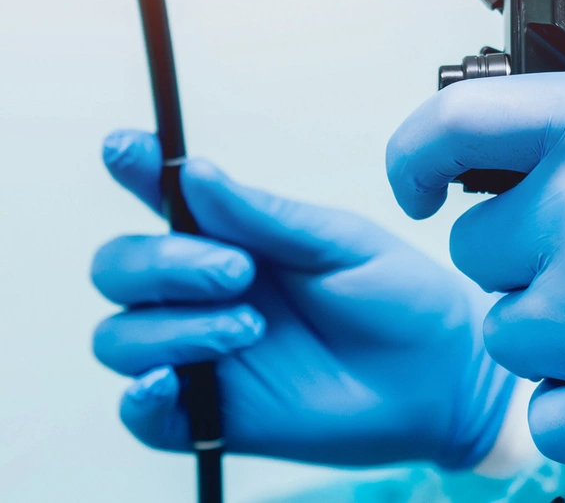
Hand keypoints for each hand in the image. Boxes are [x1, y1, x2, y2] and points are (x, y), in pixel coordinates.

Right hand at [90, 130, 515, 468]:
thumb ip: (264, 215)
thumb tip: (193, 174)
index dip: (132, 168)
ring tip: (251, 325)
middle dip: (163, 263)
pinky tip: (171, 382)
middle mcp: (201, 293)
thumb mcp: (340, 243)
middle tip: (240, 271)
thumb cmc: (400, 300)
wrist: (445, 376)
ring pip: (119, 338)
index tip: (126, 149)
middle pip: (118, 268)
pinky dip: (140, 399)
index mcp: (231, 236)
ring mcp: (202, 354)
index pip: (159, 196)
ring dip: (172, 328)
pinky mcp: (211, 416)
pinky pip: (142, 415)